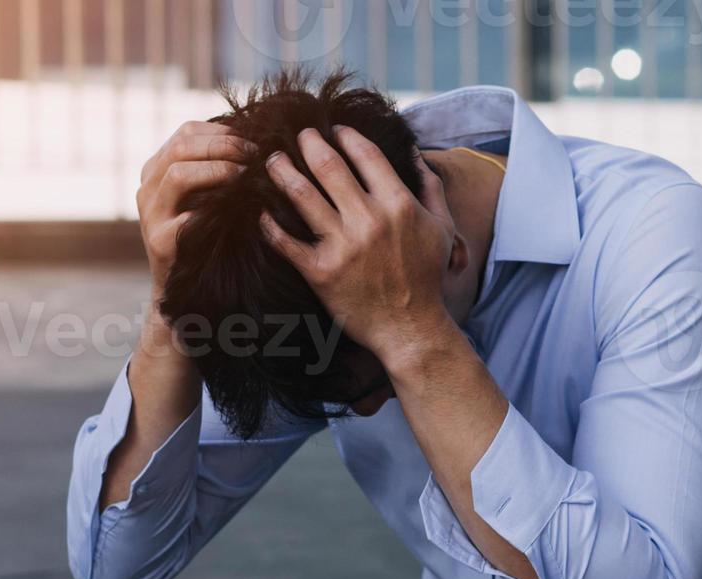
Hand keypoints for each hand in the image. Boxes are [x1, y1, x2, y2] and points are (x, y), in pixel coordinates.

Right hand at [135, 120, 252, 305]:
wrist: (183, 285)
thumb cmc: (204, 231)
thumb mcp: (204, 192)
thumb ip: (214, 165)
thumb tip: (256, 136)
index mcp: (155, 168)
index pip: (186, 132)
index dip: (222, 132)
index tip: (252, 141)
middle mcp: (147, 187)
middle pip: (181, 147)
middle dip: (224, 146)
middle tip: (255, 156)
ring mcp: (149, 214)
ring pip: (178, 174)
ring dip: (219, 170)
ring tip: (245, 177)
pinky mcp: (159, 241)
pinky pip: (187, 215)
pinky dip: (215, 207)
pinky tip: (238, 207)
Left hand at [256, 126, 458, 363]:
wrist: (411, 327)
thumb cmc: (426, 276)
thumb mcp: (441, 227)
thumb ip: (430, 186)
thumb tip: (414, 152)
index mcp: (398, 204)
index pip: (366, 155)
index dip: (346, 136)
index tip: (333, 128)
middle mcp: (369, 220)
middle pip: (328, 167)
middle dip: (308, 143)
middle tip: (296, 134)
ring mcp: (343, 246)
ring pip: (302, 196)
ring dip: (282, 172)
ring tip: (271, 160)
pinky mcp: (321, 272)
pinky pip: (286, 241)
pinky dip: (269, 224)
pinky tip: (260, 211)